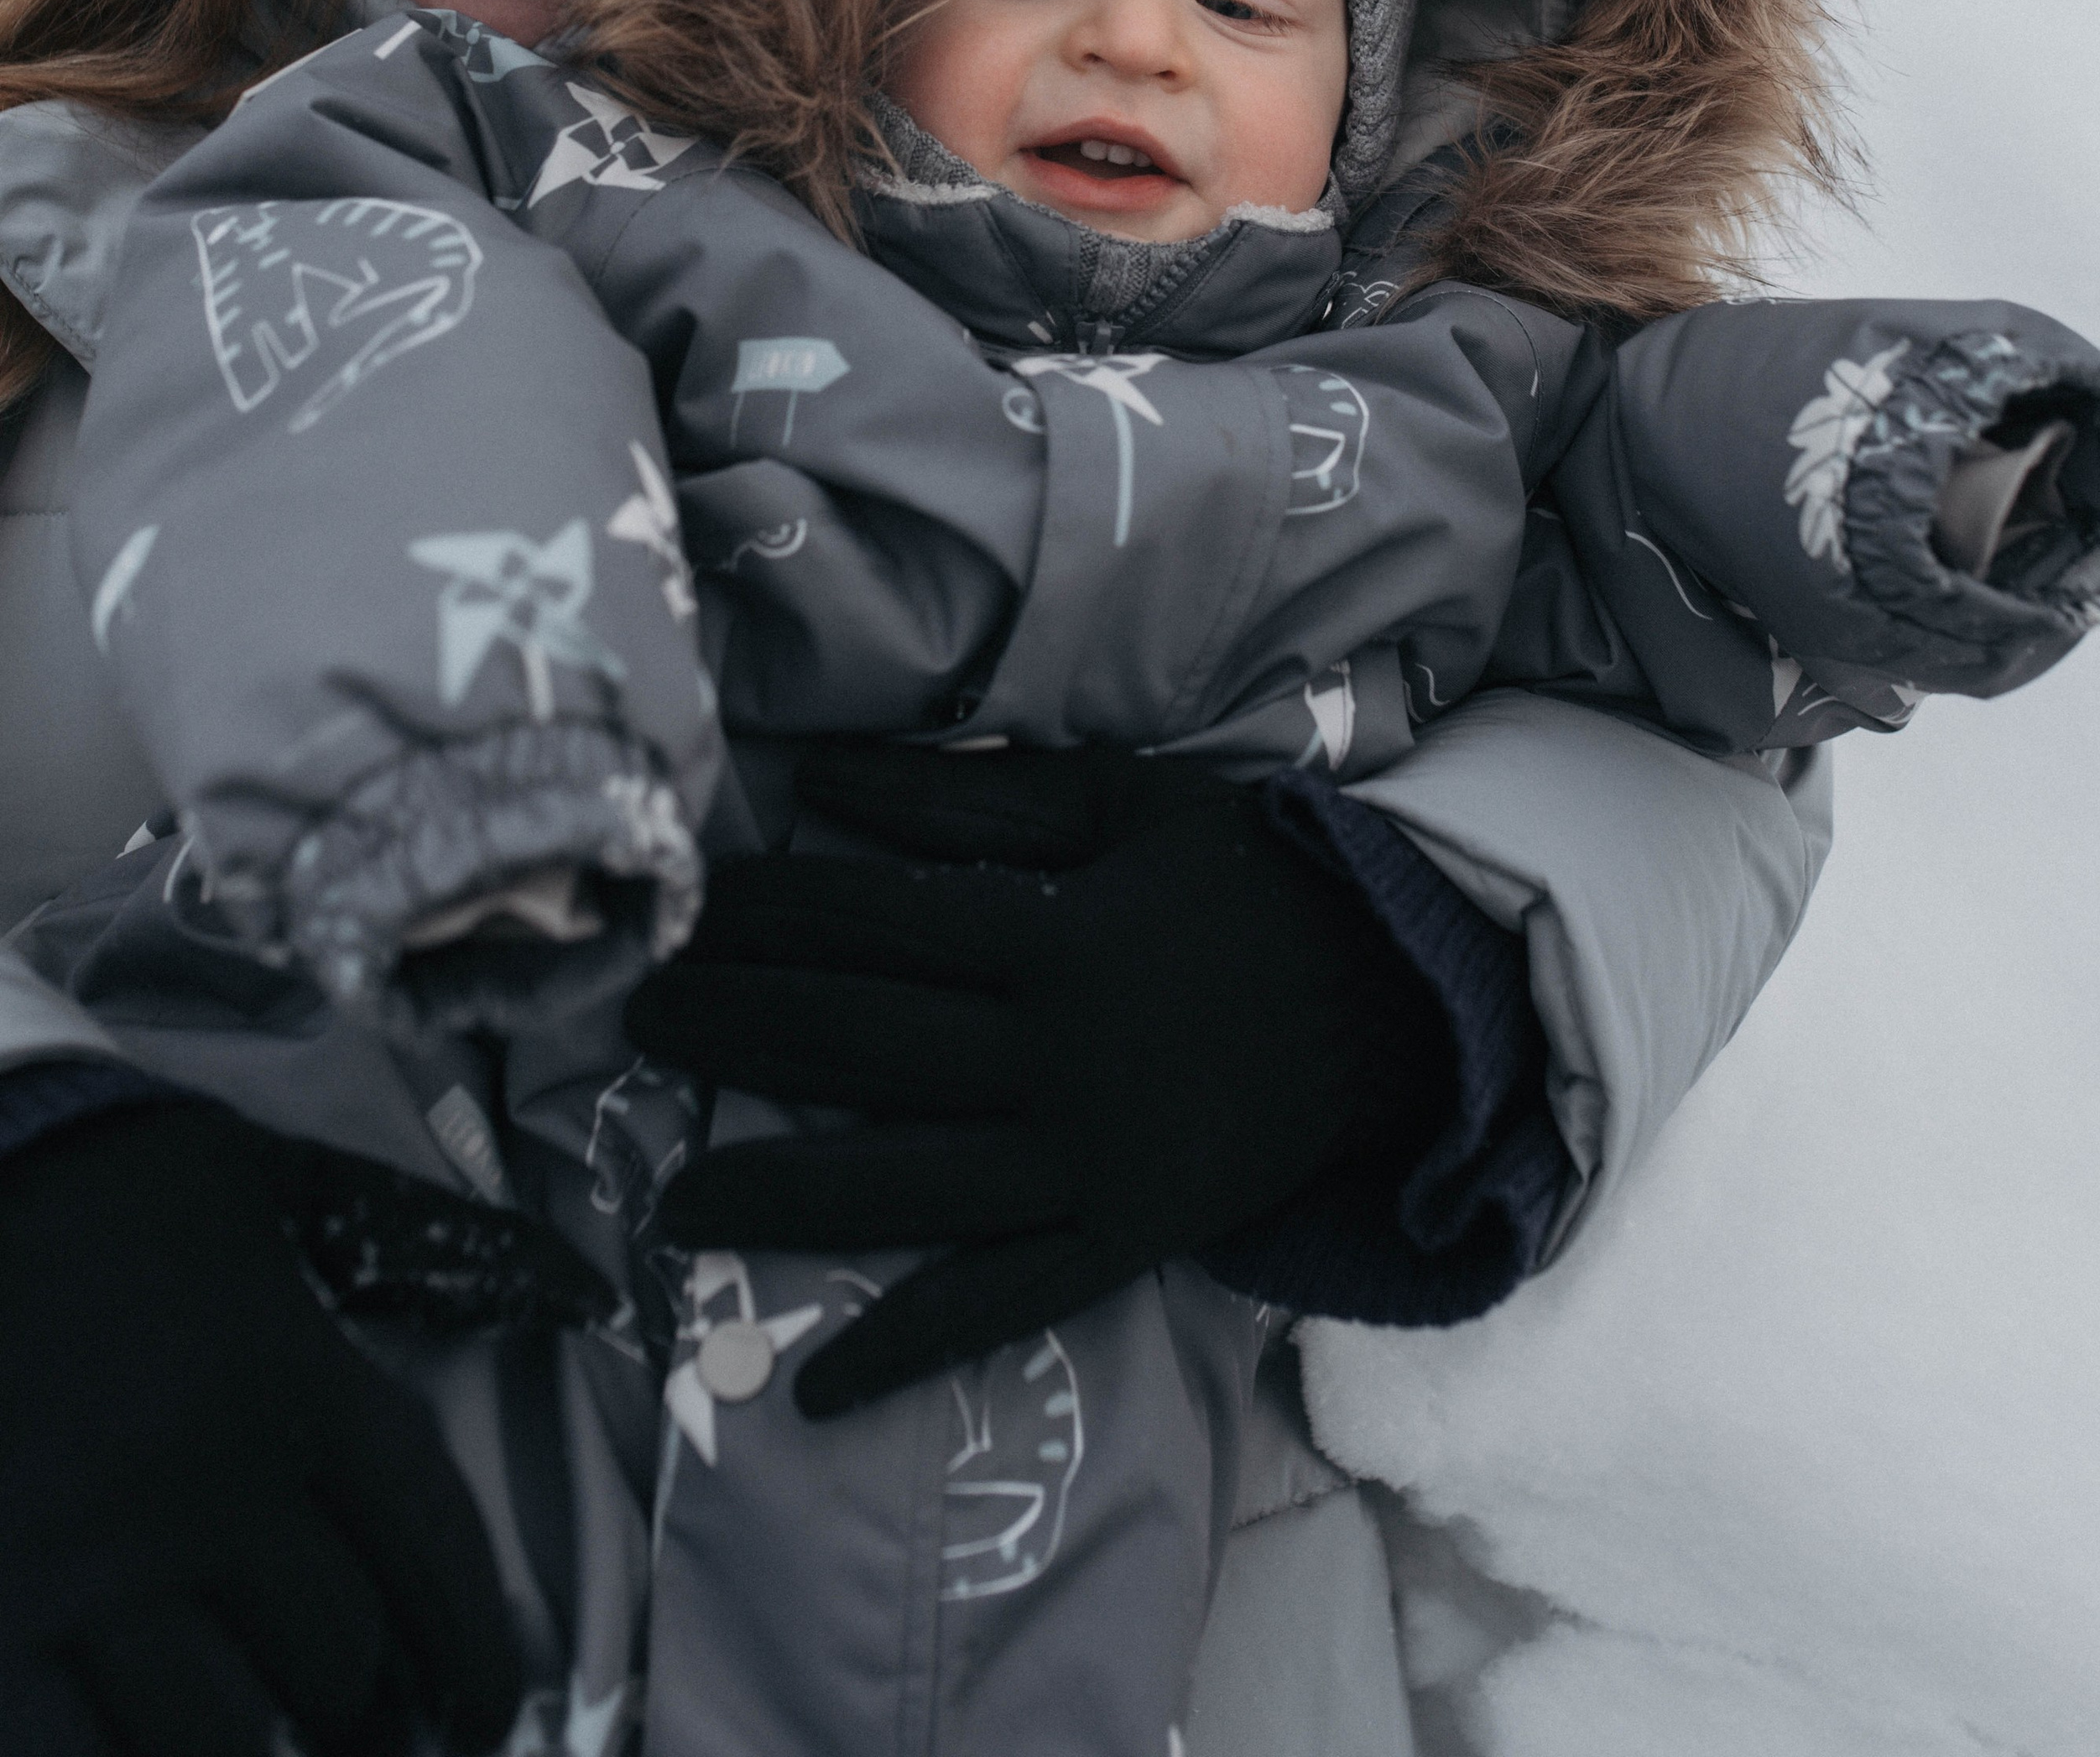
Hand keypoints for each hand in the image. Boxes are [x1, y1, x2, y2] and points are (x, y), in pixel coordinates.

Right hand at [0, 1100, 528, 1756]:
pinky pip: (76, 1753)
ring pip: (218, 1739)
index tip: (485, 1711)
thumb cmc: (96, 1178)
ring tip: (263, 1740)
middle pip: (335, 1661)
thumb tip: (576, 1286)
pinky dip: (120, 1755)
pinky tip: (136, 1738)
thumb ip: (418, 1237)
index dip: (475, 1652)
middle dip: (361, 1711)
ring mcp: (78, 1567)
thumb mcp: (264, 1181)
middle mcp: (201, 1485)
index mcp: (289, 1377)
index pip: (430, 1549)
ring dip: (252, 1751)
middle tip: (365, 1726)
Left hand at [625, 746, 1452, 1416]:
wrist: (1400, 997)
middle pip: (860, 1045)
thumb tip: (823, 776)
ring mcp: (1090, 1161)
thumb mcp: (1125, 804)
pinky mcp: (1124, 1240)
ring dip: (778, 1194)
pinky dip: (913, 1346)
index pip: (873, 922)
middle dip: (734, 1032)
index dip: (766, 914)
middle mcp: (1061, 1056)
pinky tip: (820, 1389)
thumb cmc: (1252, 879)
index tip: (684, 907)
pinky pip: (1005, 1302)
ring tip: (669, 1203)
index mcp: (1058, 935)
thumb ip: (976, 798)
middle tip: (634, 1019)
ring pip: (905, 1185)